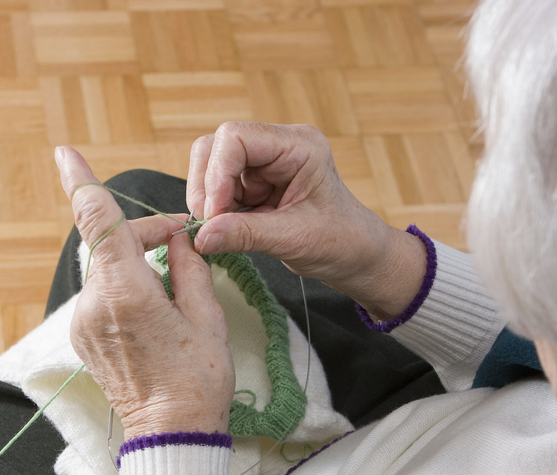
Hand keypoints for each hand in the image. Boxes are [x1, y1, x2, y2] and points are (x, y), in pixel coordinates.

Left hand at [56, 146, 234, 437]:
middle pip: (109, 245)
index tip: (65, 153)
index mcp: (126, 292)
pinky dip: (126, 287)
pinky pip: (103, 295)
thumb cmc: (197, 379)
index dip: (81, 183)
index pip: (97, 223)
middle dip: (143, 235)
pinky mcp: (84, 338)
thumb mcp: (207, 316)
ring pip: (107, 270)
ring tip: (174, 287)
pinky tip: (155, 310)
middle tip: (183, 244)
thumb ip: (188, 266)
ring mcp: (84, 324)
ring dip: (135, 263)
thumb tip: (175, 239)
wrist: (172, 434)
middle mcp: (95, 305)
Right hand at [186, 122, 426, 321]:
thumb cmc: (341, 241)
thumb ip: (246, 234)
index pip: (236, 137)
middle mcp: (278, 147)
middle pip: (216, 148)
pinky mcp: (253, 184)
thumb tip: (201, 236)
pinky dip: (215, 213)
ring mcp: (263, 165)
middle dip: (207, 188)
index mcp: (299, 146)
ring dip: (209, 202)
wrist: (355, 255)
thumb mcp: (294, 239)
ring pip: (210, 169)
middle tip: (210, 226)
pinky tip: (228, 232)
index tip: (214, 214)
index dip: (216, 174)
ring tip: (223, 232)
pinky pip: (217, 191)